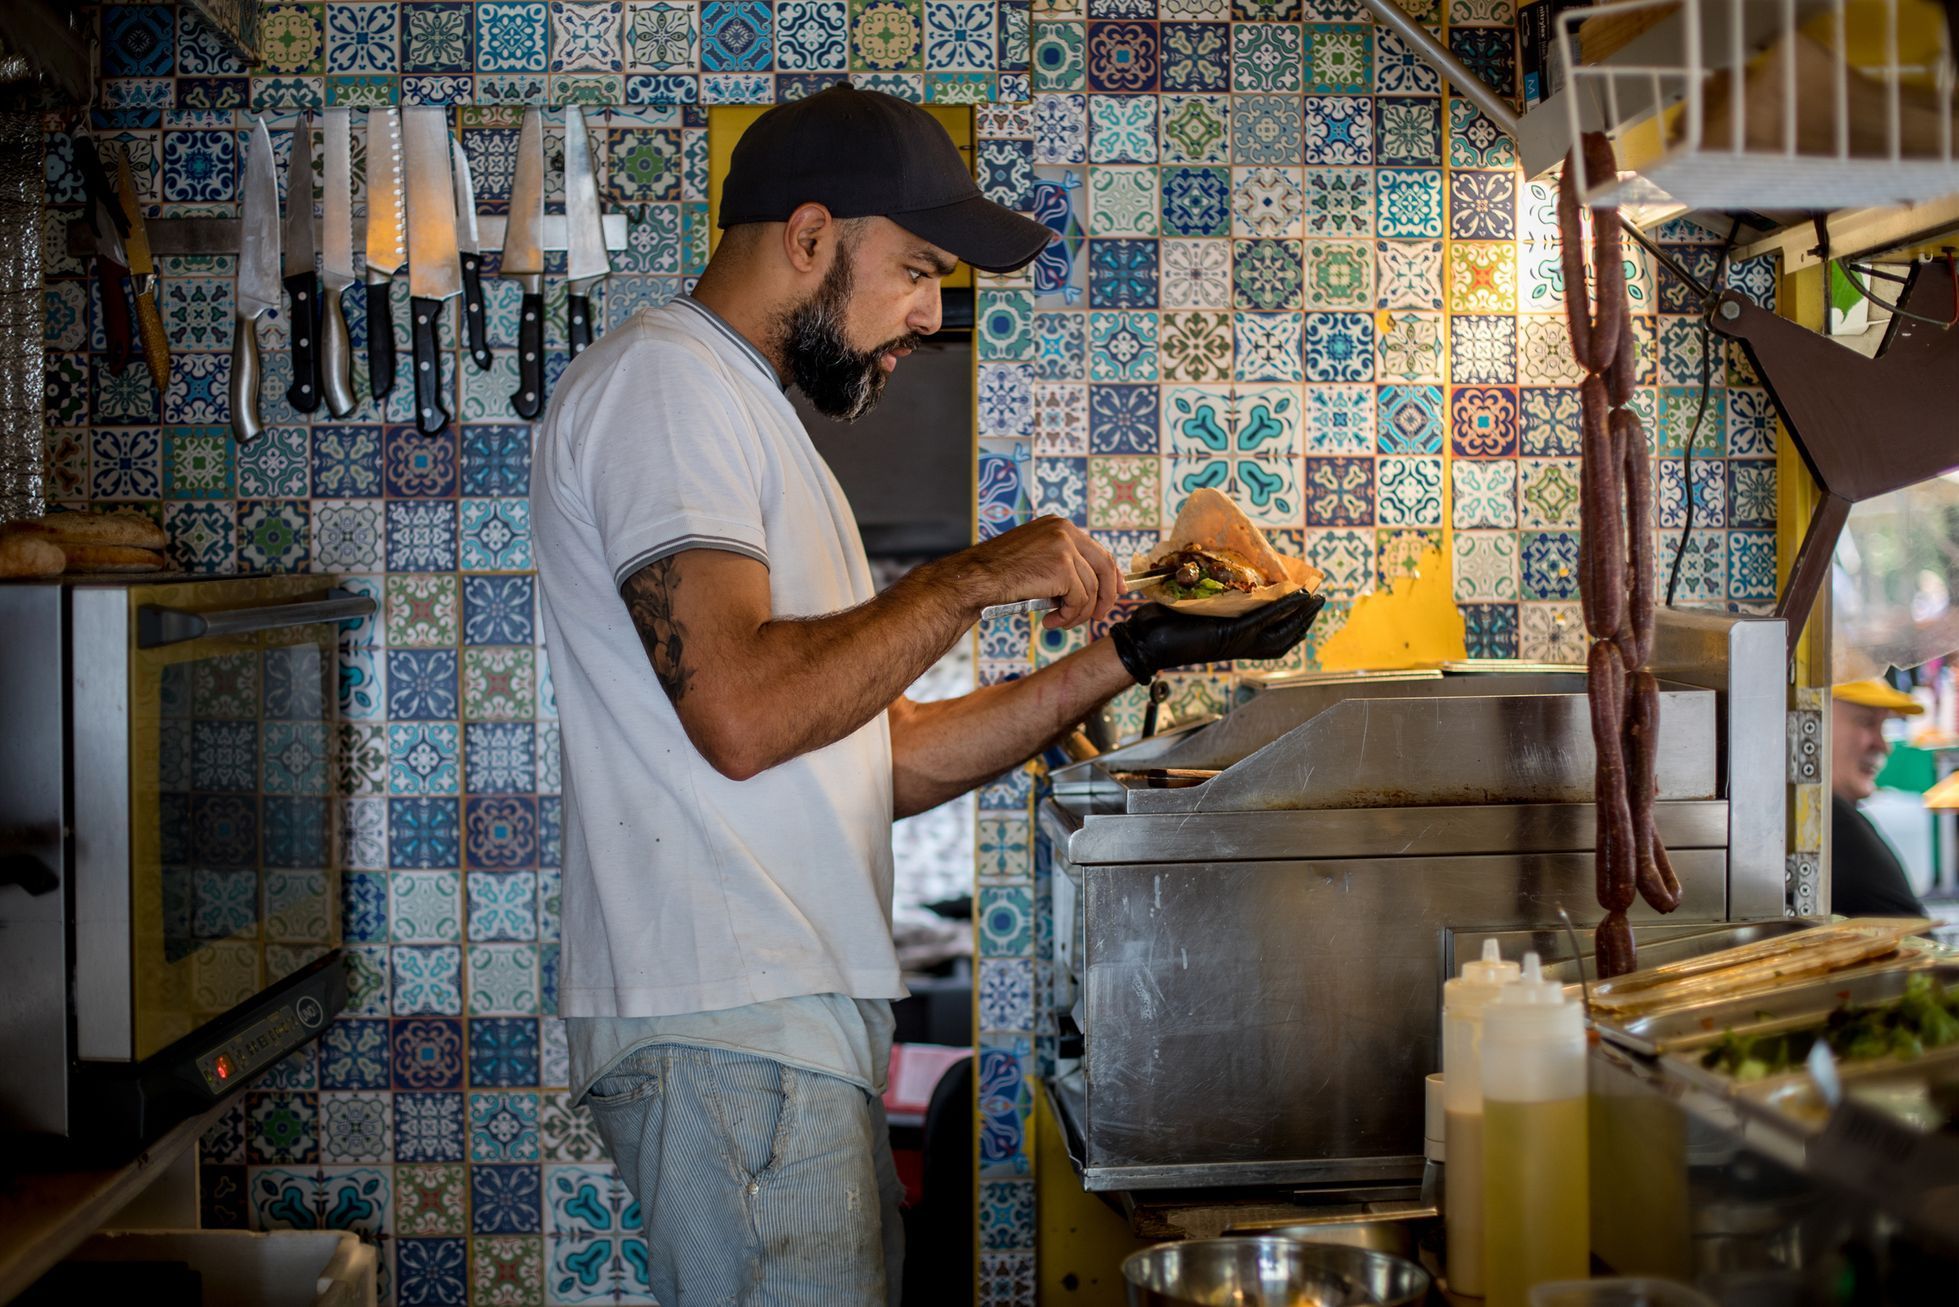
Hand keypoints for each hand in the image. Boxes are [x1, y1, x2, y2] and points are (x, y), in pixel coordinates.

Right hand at [945, 516, 1121, 629]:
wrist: (977, 579)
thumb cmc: (999, 574)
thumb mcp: (1036, 558)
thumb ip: (1062, 564)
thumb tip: (1090, 587)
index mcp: (1060, 526)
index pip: (1098, 551)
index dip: (1111, 575)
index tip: (1116, 592)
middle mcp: (1065, 531)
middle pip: (1104, 566)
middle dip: (1105, 596)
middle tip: (1098, 617)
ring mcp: (1065, 547)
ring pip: (1090, 589)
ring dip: (1077, 613)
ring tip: (1058, 623)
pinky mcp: (1062, 567)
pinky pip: (1078, 600)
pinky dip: (1068, 616)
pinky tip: (1050, 621)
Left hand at [1108, 590, 1325, 683]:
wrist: (1145, 641)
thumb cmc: (1162, 626)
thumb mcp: (1194, 610)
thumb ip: (1211, 599)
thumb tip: (1217, 576)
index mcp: (1233, 640)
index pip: (1272, 636)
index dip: (1293, 623)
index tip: (1306, 605)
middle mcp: (1239, 644)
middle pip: (1284, 637)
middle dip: (1305, 620)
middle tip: (1320, 600)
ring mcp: (1236, 640)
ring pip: (1280, 630)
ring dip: (1301, 614)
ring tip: (1315, 597)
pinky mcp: (1229, 633)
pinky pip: (1263, 619)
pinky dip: (1283, 608)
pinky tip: (1297, 595)